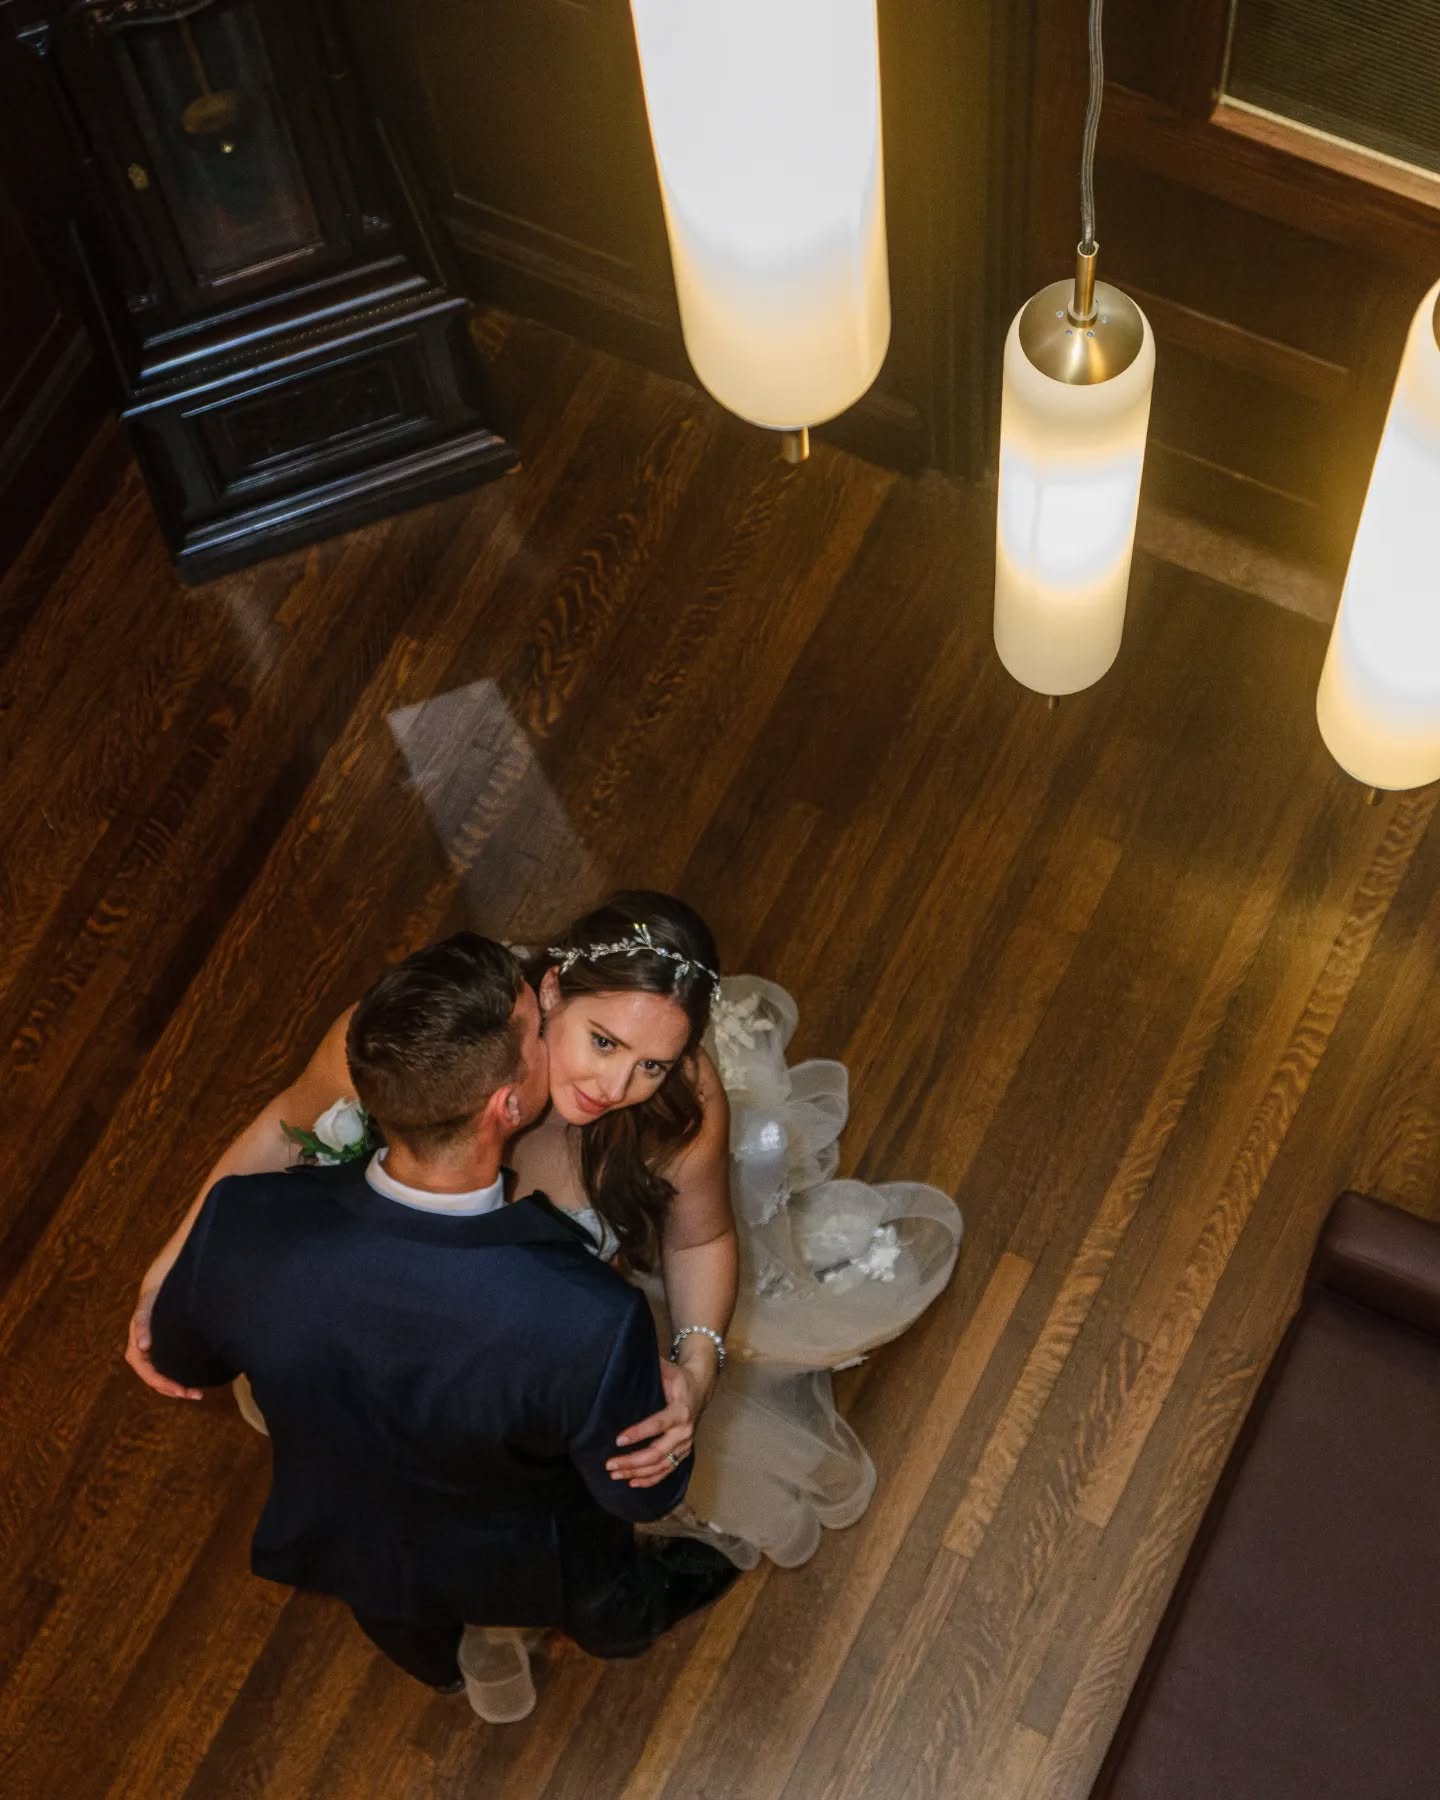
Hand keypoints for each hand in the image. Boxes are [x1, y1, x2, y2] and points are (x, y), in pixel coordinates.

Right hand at [124, 1284, 201, 1399]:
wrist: (158, 1290)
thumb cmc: (152, 1300)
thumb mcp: (146, 1308)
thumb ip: (142, 1323)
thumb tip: (143, 1346)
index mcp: (136, 1352)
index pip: (150, 1375)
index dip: (166, 1385)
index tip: (183, 1390)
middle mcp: (143, 1359)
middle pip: (158, 1382)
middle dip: (176, 1390)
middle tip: (197, 1394)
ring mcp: (153, 1358)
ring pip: (164, 1380)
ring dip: (180, 1389)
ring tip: (199, 1393)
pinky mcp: (162, 1355)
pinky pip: (170, 1373)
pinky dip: (181, 1380)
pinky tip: (196, 1383)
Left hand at [607, 1357, 709, 1488]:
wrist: (700, 1388)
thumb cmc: (678, 1378)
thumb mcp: (666, 1369)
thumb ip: (650, 1369)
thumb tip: (624, 1362)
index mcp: (680, 1411)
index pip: (657, 1425)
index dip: (638, 1433)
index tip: (618, 1439)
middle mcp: (685, 1432)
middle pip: (657, 1453)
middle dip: (632, 1461)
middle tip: (609, 1464)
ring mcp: (685, 1446)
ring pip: (660, 1466)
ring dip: (636, 1473)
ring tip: (615, 1474)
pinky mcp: (683, 1453)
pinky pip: (666, 1471)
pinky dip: (650, 1480)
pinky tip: (632, 1482)